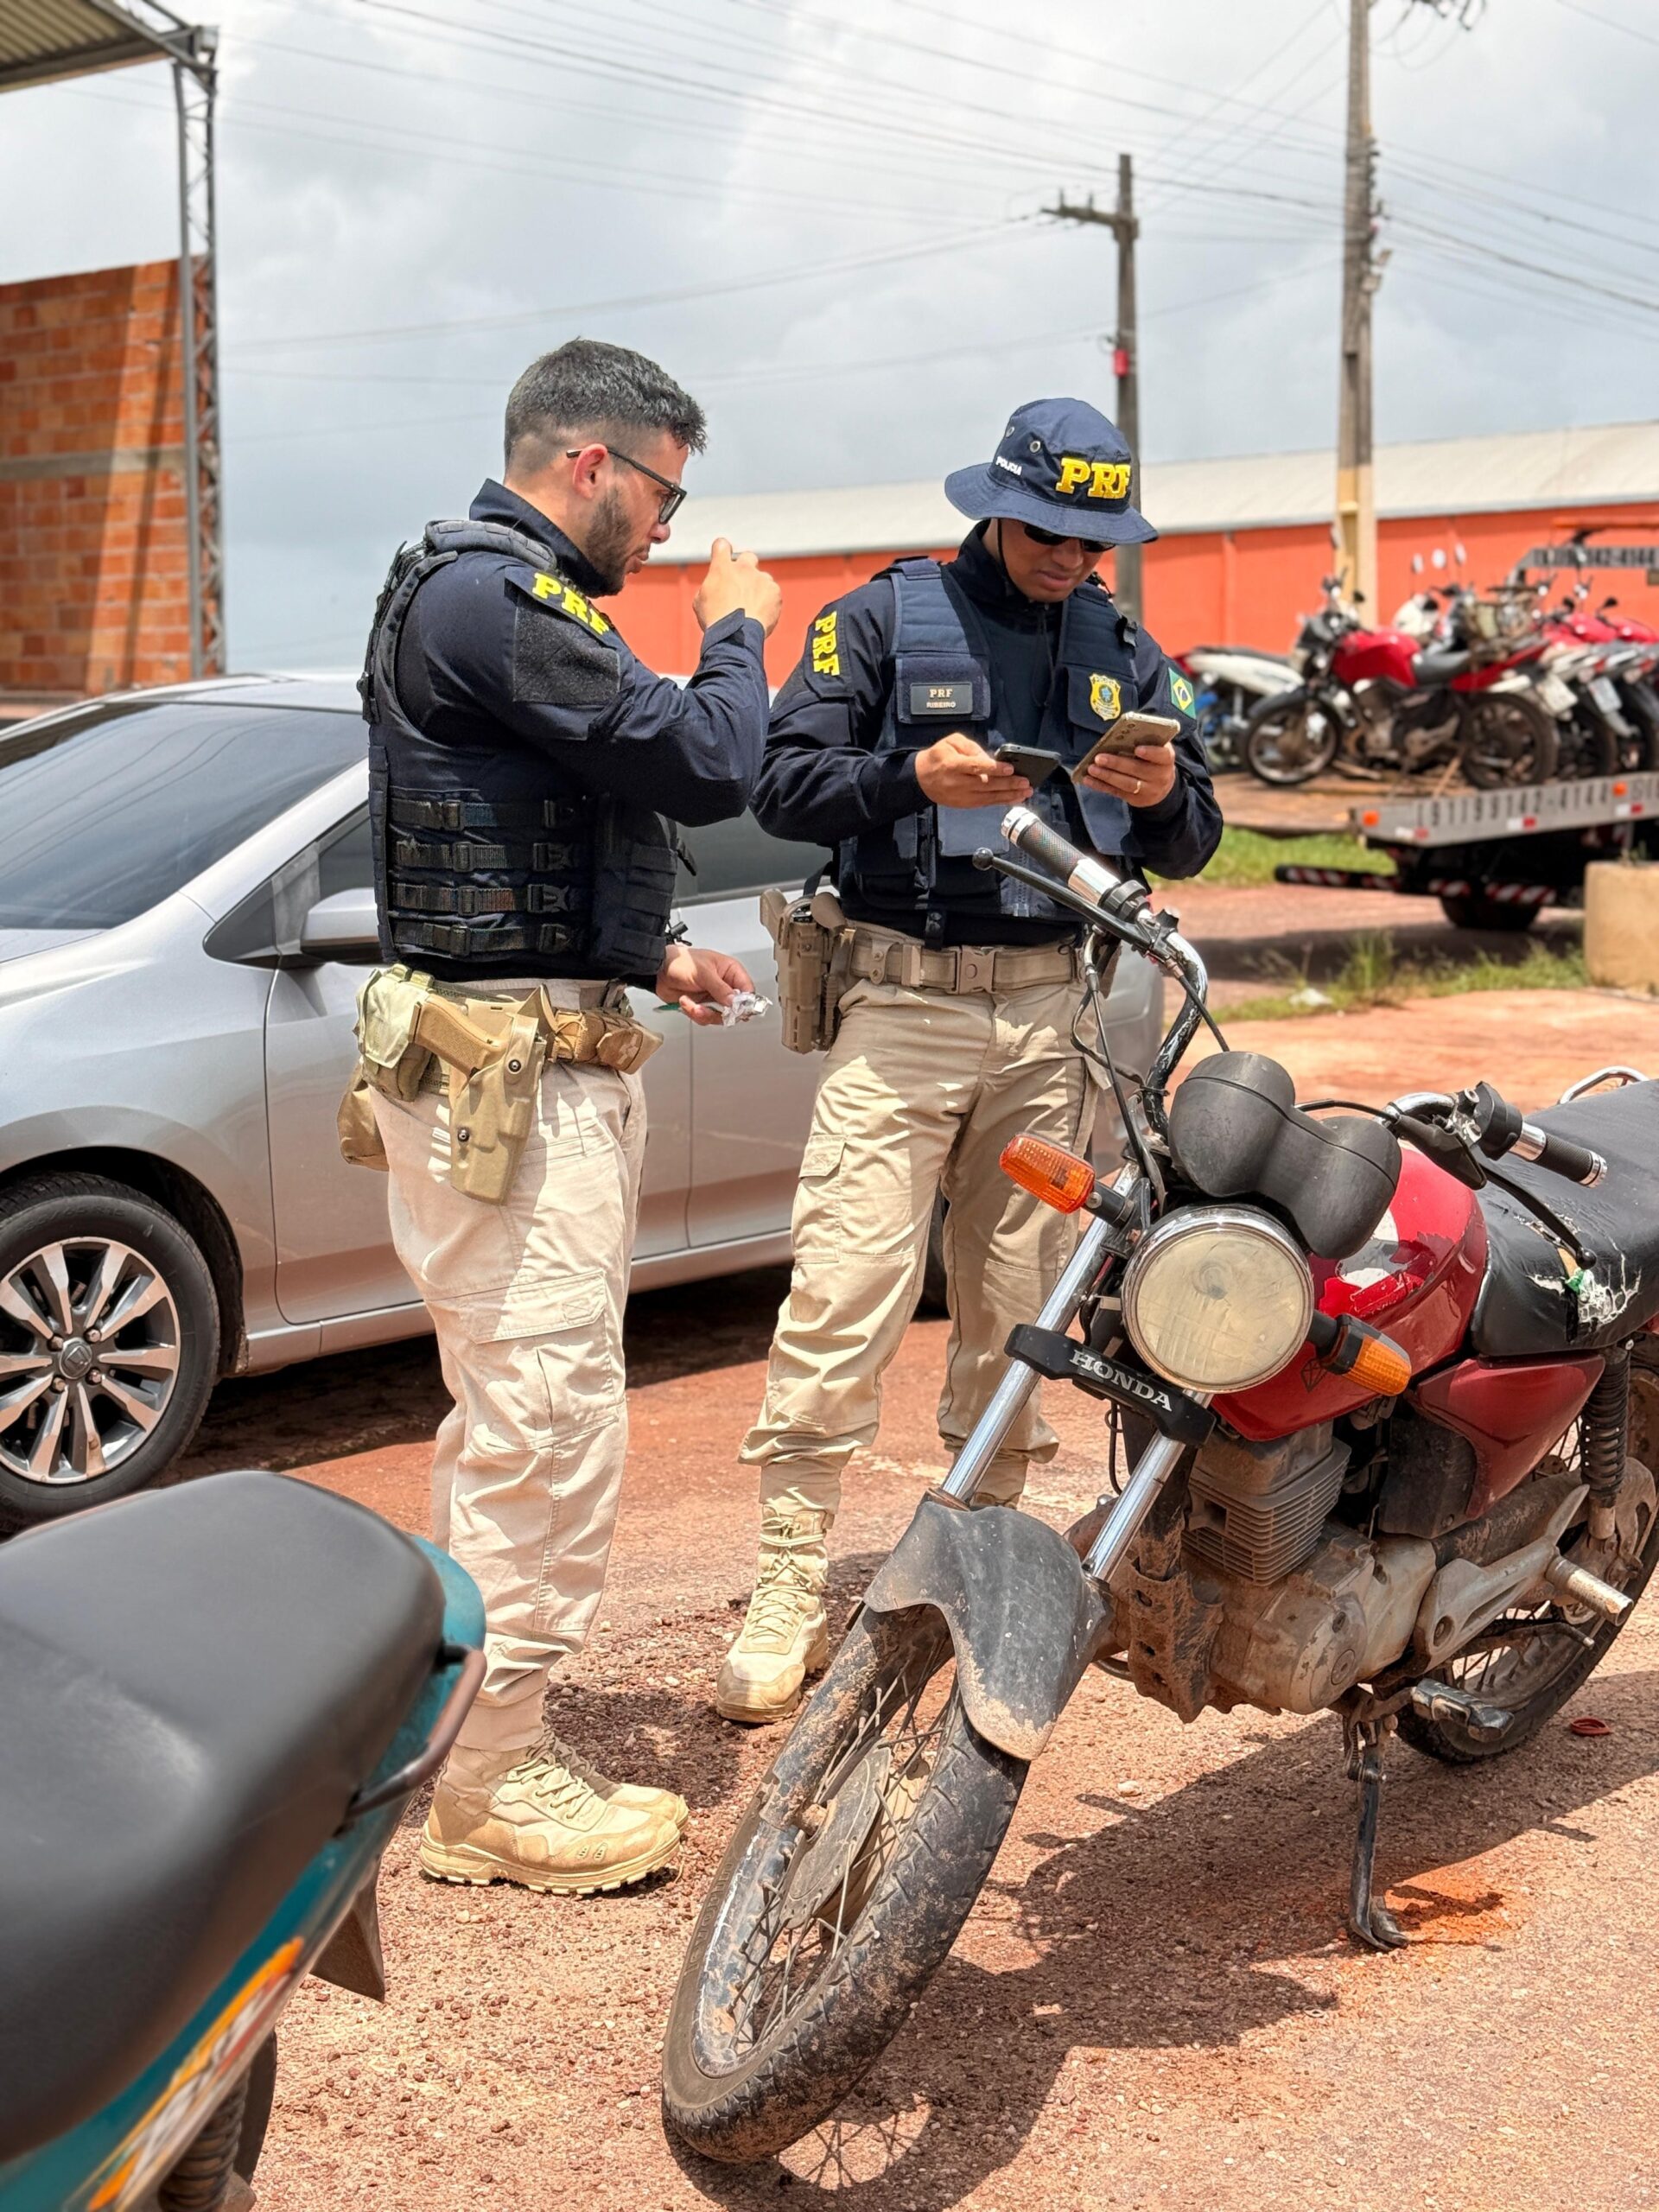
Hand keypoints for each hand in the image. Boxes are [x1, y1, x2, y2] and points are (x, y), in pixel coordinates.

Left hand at [656, 942, 753, 1025]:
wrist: (658, 971)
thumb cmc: (680, 962)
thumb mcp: (703, 973)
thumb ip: (721, 989)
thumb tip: (735, 1001)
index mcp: (730, 971)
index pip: (747, 990)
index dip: (745, 1002)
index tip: (736, 1009)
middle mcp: (724, 985)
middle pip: (736, 1008)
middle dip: (721, 1012)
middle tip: (710, 1009)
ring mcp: (713, 997)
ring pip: (720, 1016)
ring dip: (704, 1013)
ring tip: (693, 1005)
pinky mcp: (703, 1006)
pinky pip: (705, 1018)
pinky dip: (694, 1013)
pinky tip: (686, 1002)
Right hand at [693, 538, 782, 636]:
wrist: (736, 636)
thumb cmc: (715, 620)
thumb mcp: (701, 601)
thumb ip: (711, 586)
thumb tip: (716, 586)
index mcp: (722, 568)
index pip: (721, 545)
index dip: (722, 549)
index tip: (724, 555)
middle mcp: (743, 568)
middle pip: (748, 557)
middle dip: (746, 568)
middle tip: (742, 585)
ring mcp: (761, 578)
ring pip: (762, 578)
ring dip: (758, 589)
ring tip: (752, 609)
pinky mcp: (774, 591)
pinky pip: (772, 593)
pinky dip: (768, 602)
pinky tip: (761, 614)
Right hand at [914, 732, 1032, 810]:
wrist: (921, 778)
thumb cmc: (938, 757)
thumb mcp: (951, 742)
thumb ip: (970, 748)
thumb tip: (989, 758)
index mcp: (953, 765)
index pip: (976, 767)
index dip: (993, 769)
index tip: (1009, 768)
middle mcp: (958, 783)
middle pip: (986, 784)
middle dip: (1008, 784)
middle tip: (1025, 782)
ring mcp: (962, 796)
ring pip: (989, 797)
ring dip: (1009, 795)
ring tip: (1025, 792)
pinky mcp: (965, 804)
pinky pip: (986, 803)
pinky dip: (1001, 801)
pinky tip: (1014, 799)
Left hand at [1081, 740, 1177, 809]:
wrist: (1162, 787)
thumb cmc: (1154, 760)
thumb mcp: (1156, 750)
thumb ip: (1145, 742)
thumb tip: (1119, 736)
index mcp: (1166, 760)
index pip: (1163, 756)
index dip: (1151, 753)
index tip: (1137, 749)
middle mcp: (1160, 777)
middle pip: (1138, 770)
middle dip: (1117, 764)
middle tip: (1099, 757)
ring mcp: (1148, 791)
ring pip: (1126, 784)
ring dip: (1107, 776)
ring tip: (1092, 768)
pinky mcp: (1135, 800)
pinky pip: (1116, 792)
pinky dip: (1101, 786)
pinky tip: (1088, 780)